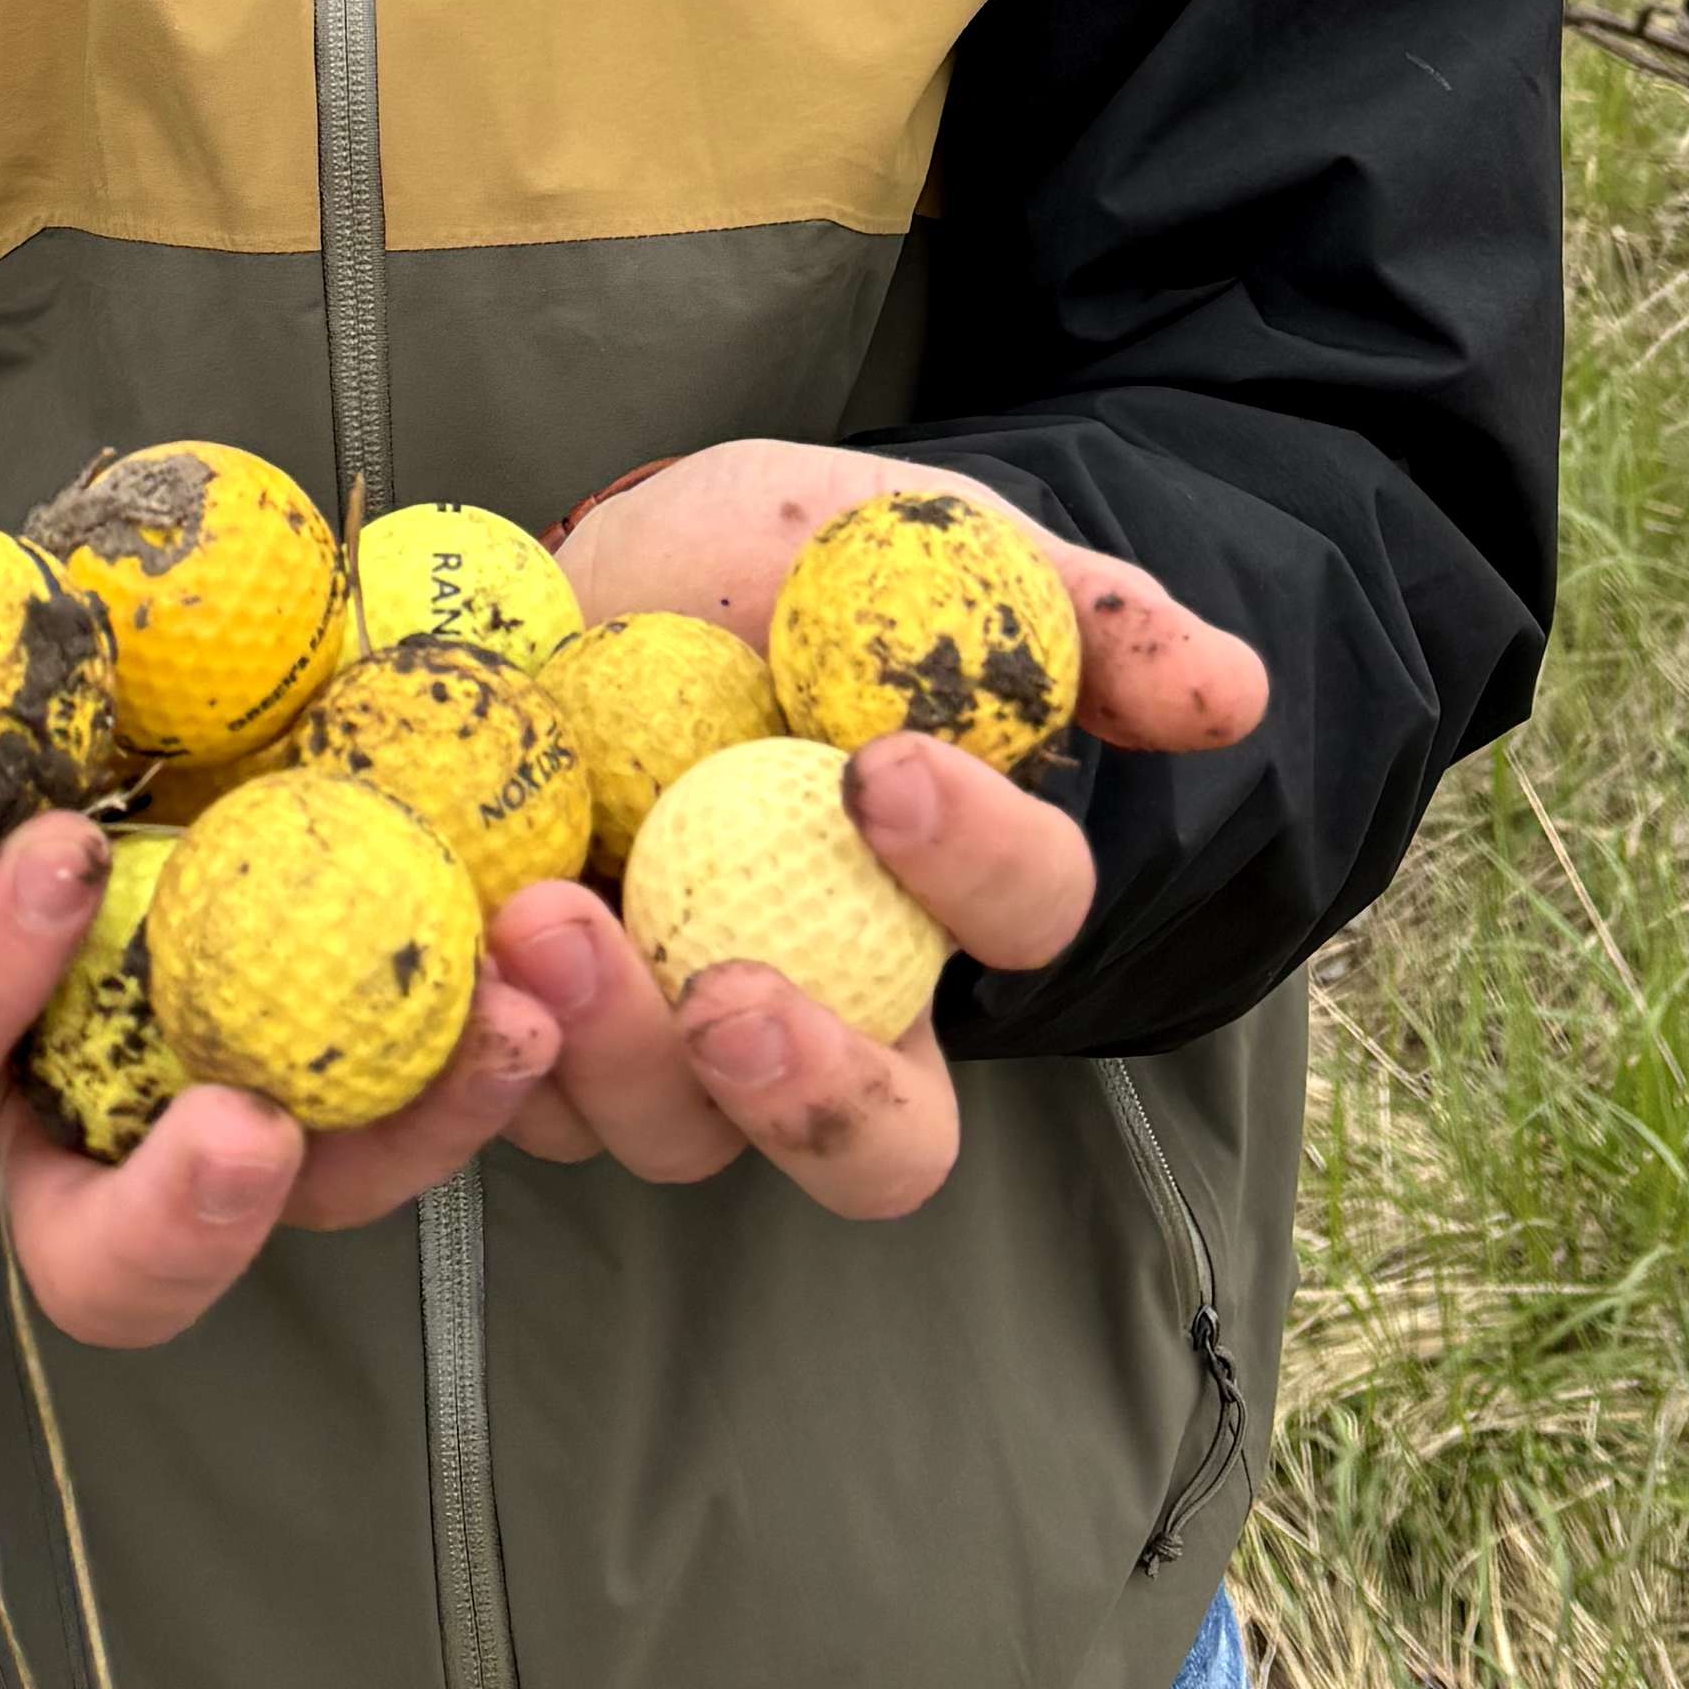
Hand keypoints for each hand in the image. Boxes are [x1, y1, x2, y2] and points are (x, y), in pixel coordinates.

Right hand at [0, 556, 559, 1352]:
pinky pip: (421, 1089)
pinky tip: (556, 955)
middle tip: (253, 1131)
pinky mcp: (345, 1062)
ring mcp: (215, 1112)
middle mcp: (66, 1127)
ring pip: (312, 1192)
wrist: (41, 746)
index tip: (55, 857)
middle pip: (107, 1257)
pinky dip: (492, 1037)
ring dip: (412, 1128)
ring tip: (505, 1020)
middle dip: (180, 1219)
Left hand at [498, 441, 1267, 1219]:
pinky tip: (456, 948)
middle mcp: (830, 1005)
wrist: (570, 574)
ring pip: (673, 1140)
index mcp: (944, 896)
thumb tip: (1232, 691)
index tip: (887, 764)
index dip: (980, 863)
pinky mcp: (527, 1040)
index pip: (1021, 921)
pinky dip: (480, 1053)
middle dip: (814, 1097)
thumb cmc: (761, 564)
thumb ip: (1066, 610)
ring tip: (539, 921)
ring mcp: (669, 1044)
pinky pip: (508, 1101)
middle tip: (729, 994)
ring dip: (612, 1054)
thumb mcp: (909, 538)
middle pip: (876, 1150)